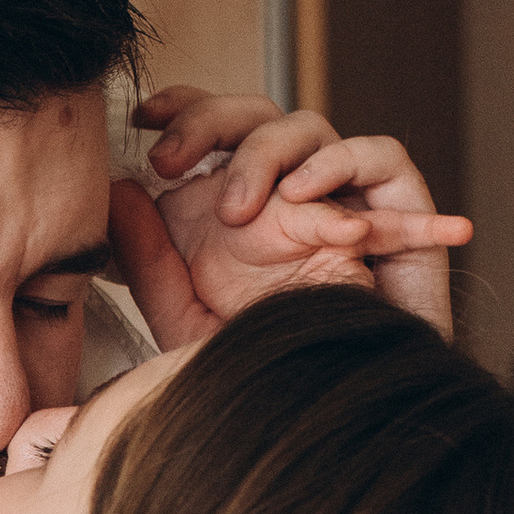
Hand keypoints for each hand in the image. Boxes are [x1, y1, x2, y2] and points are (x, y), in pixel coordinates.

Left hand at [111, 88, 469, 350]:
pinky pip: (376, 155)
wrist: (333, 403)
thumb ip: (149, 259)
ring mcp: (340, 195)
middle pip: (251, 115)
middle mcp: (286, 191)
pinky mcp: (397, 205)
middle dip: (206, 121)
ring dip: (262, 153)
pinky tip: (300, 197)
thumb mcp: (188, 319)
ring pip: (305, 126)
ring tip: (234, 210)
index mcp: (237, 205)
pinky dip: (337, 164)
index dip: (181, 109)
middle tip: (167, 163)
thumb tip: (116, 191)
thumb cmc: (263, 367)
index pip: (211, 130)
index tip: (142, 120)